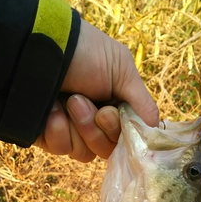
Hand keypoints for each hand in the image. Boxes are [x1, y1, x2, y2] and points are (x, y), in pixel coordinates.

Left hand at [35, 20, 158, 161]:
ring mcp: (71, 131)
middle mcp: (94, 124)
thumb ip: (142, 103)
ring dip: (77, 126)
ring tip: (65, 100)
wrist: (43, 47)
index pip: (125, 140)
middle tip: (79, 100)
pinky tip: (50, 111)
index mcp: (114, 109)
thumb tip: (157, 129)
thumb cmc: (86, 52)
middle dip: (94, 128)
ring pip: (84, 154)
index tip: (108, 112)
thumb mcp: (122, 70)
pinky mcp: (49, 137)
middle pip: (105, 151)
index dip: (117, 132)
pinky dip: (57, 131)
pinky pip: (61, 150)